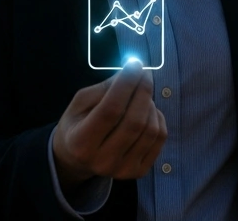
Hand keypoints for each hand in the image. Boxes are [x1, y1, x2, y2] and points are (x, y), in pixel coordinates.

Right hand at [51, 59, 167, 186]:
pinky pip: (159, 138)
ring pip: (150, 129)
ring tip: (141, 95)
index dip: (126, 84)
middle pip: (134, 121)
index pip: (110, 110)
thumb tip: (132, 73)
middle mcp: (102, 161)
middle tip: (144, 73)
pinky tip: (147, 112)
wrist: (78, 159)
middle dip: (143, 91)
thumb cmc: (78, 124)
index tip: (135, 64)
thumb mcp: (80, 103)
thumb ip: (104, 88)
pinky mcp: (139, 172)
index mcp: (81, 143)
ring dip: (150, 104)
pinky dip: (158, 118)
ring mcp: (123, 170)